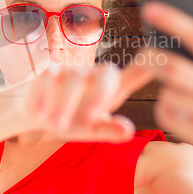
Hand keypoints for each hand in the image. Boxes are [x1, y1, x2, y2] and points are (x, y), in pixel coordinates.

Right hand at [14, 61, 153, 142]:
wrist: (40, 113)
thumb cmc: (73, 120)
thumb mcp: (91, 129)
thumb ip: (109, 129)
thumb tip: (128, 131)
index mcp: (109, 88)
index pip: (129, 77)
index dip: (141, 70)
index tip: (153, 63)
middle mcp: (93, 74)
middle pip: (105, 73)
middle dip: (98, 96)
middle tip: (89, 120)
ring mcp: (71, 71)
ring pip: (73, 79)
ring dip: (65, 104)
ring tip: (58, 126)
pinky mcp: (48, 71)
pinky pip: (48, 77)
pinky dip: (44, 96)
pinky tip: (39, 114)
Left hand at [138, 0, 192, 176]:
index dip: (172, 21)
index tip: (148, 8)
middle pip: (172, 68)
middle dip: (151, 58)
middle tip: (143, 53)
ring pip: (167, 92)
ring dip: (162, 87)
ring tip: (172, 87)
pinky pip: (166, 113)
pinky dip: (163, 107)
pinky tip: (176, 109)